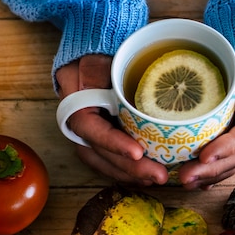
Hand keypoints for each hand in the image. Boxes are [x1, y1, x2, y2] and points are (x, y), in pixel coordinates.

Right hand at [56, 54, 168, 185]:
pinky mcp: (100, 141)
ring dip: (130, 175)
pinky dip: (128, 171)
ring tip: (156, 179)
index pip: (91, 129)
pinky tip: (148, 177)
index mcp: (76, 102)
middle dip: (129, 168)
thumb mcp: (106, 58)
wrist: (91, 56)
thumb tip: (147, 73)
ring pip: (104, 163)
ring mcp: (87, 135)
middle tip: (158, 175)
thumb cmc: (102, 55)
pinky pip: (110, 162)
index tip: (137, 152)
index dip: (114, 143)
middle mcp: (78, 124)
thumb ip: (116, 70)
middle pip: (100, 154)